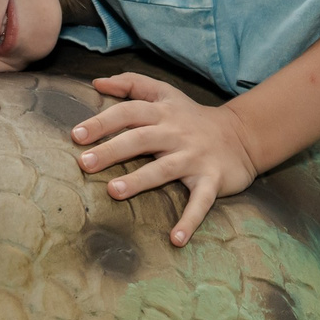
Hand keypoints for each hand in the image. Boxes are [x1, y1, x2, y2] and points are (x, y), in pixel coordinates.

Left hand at [72, 72, 263, 246]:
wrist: (242, 135)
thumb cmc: (192, 117)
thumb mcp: (165, 93)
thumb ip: (132, 83)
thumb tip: (97, 81)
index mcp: (163, 112)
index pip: (128, 112)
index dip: (102, 122)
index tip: (77, 136)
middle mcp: (177, 133)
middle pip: (141, 139)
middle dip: (112, 150)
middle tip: (84, 163)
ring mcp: (195, 157)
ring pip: (165, 169)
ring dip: (140, 181)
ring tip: (114, 192)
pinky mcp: (212, 180)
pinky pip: (200, 202)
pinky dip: (189, 220)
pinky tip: (175, 239)